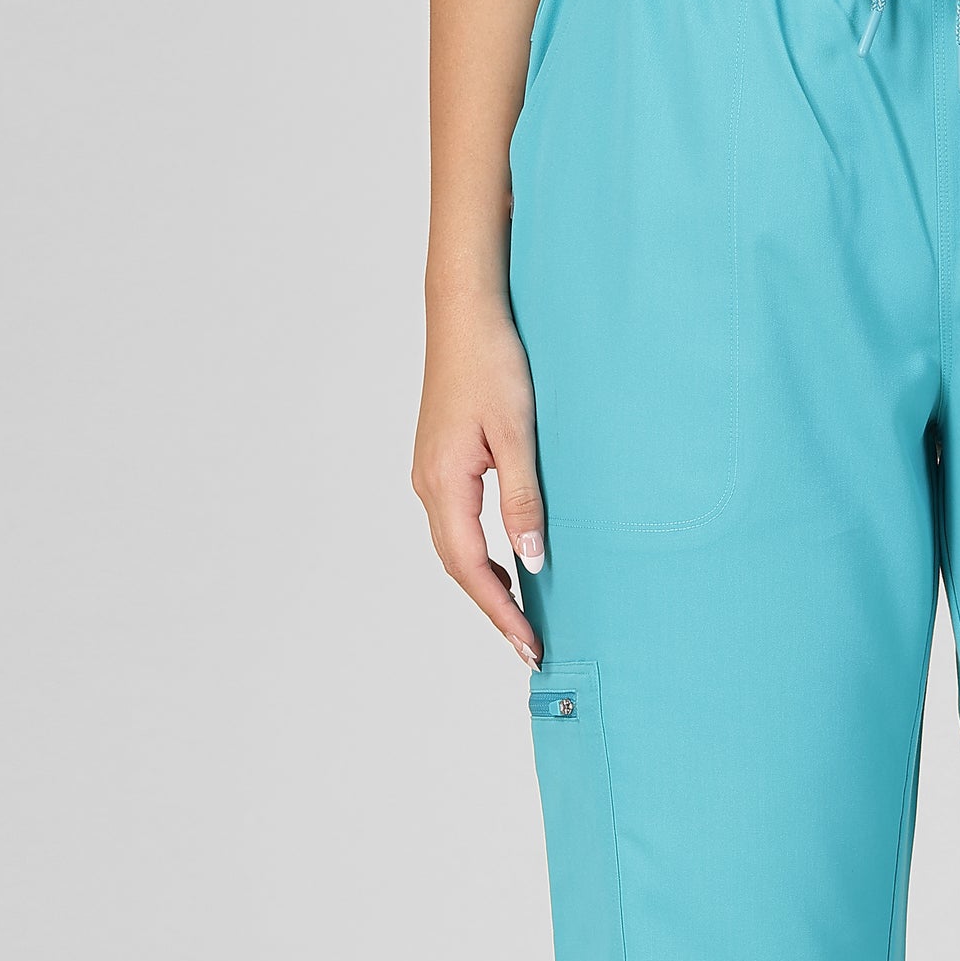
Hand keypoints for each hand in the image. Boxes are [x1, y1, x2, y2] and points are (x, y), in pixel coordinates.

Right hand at [412, 292, 546, 665]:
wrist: (465, 311)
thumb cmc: (494, 362)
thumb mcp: (518, 433)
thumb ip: (523, 500)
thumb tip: (531, 561)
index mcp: (444, 483)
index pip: (473, 567)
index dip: (502, 611)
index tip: (530, 645)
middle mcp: (428, 485)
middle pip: (459, 567)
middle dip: (495, 610)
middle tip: (531, 648)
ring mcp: (430, 474)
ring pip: (456, 549)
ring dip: (487, 586)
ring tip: (522, 620)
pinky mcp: (440, 463)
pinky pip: (458, 526)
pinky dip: (481, 556)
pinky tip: (508, 566)